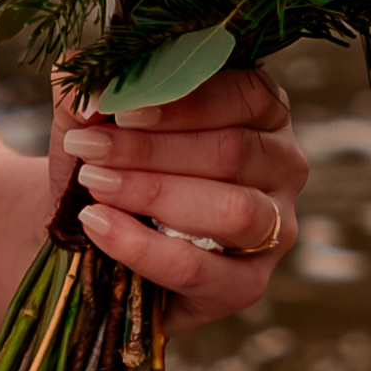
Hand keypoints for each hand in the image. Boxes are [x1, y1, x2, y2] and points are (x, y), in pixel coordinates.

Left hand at [65, 66, 306, 328]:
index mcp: (261, 109)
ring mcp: (274, 228)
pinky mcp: (247, 284)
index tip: (120, 109)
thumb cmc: (109, 164)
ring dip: (155, 195)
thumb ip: (89, 87)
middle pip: (232, 151)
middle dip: (152, 151)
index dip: (183, 101)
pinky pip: (200, 268)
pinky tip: (99, 227)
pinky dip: (144, 248)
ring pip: (232, 209)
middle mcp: (282, 165)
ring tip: (94, 186)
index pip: (244, 93)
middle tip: (88, 150)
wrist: (93, 238)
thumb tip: (89, 86)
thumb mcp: (96, 119)